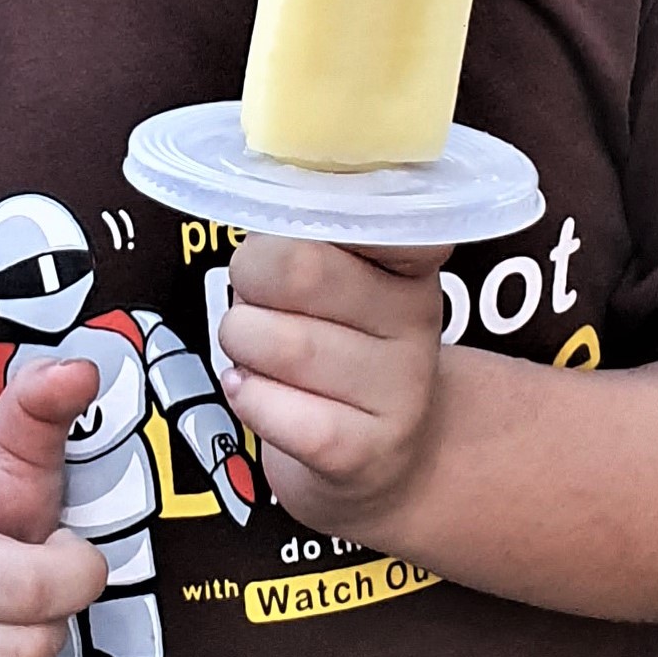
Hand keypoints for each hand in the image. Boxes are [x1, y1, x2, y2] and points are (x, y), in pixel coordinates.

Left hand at [218, 237, 448, 539]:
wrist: (384, 455)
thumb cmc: (340, 341)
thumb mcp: (343, 277)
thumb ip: (310, 232)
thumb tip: (258, 202)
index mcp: (412, 258)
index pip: (374, 210)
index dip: (308, 214)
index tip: (293, 230)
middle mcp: (417, 318)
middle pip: (301, 269)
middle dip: (250, 277)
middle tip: (252, 292)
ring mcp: (398, 390)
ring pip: (280, 343)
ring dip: (240, 339)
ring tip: (252, 345)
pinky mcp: (364, 452)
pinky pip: (274, 408)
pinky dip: (245, 395)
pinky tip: (249, 388)